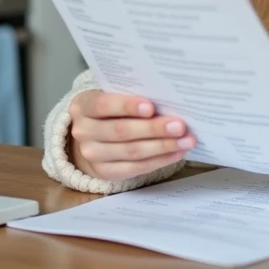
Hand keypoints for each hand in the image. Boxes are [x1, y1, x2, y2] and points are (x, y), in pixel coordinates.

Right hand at [68, 91, 195, 181]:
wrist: (92, 137)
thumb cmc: (111, 110)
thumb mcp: (113, 96)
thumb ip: (131, 96)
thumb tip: (168, 99)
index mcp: (83, 106)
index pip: (103, 105)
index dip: (127, 106)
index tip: (151, 107)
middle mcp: (83, 131)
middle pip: (121, 131)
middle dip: (153, 129)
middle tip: (179, 126)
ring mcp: (92, 155)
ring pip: (131, 152)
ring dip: (163, 146)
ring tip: (186, 140)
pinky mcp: (105, 172)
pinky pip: (136, 168)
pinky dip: (159, 160)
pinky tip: (176, 153)